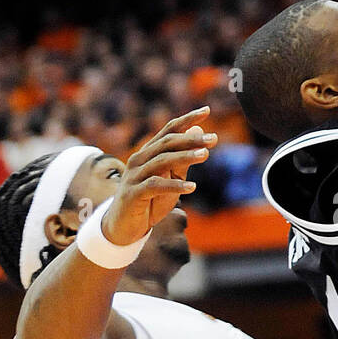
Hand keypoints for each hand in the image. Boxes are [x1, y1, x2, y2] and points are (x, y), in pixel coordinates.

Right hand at [101, 107, 216, 245]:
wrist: (123, 227)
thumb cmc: (149, 202)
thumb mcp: (170, 179)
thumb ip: (183, 159)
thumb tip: (199, 131)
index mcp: (148, 153)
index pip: (168, 130)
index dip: (187, 120)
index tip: (207, 110)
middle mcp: (139, 160)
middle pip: (167, 143)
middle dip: (191, 139)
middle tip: (214, 139)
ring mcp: (134, 176)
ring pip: (161, 161)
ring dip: (185, 157)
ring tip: (205, 155)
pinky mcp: (133, 194)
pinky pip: (155, 185)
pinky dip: (174, 185)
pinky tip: (192, 187)